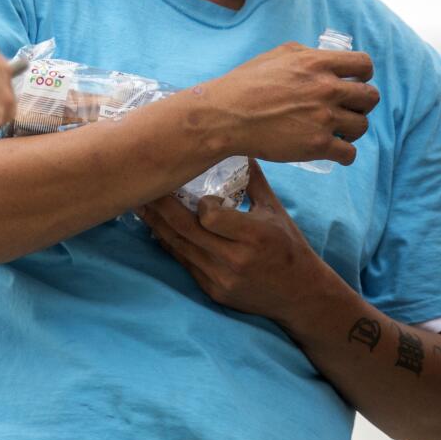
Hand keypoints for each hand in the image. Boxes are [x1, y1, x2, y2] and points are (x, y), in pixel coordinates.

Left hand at [136, 162, 331, 323]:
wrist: (300, 295)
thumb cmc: (289, 246)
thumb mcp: (276, 210)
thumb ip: (254, 180)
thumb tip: (240, 144)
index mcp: (255, 235)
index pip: (211, 216)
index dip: (200, 203)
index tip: (201, 194)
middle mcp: (235, 259)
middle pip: (186, 230)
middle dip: (160, 207)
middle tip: (142, 187)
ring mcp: (221, 279)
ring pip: (179, 248)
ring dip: (157, 225)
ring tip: (140, 205)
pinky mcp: (213, 291)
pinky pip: (184, 264)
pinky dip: (170, 245)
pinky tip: (158, 230)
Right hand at [191, 42, 378, 164]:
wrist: (226, 115)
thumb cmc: (246, 83)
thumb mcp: (278, 55)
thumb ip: (308, 54)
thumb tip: (326, 58)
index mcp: (318, 63)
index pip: (365, 64)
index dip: (363, 75)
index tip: (355, 82)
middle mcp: (326, 89)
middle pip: (371, 97)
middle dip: (361, 104)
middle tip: (347, 109)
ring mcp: (324, 118)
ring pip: (362, 126)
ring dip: (353, 129)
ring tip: (338, 130)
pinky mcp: (317, 145)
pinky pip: (349, 153)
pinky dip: (345, 154)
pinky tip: (335, 150)